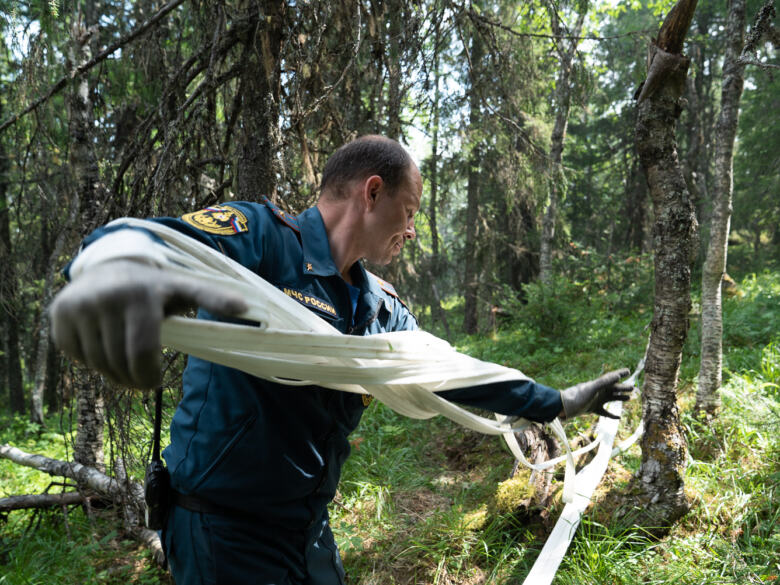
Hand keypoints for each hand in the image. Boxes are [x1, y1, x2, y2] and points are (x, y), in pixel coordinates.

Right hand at [50, 259, 246, 388]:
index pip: (143, 351)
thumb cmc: (158, 285)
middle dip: (132, 379)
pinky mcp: (59, 312)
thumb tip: (248, 308)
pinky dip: (88, 360)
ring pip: (96, 362)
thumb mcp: (185, 287)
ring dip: (111, 373)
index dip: (148, 375)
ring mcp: (79, 304)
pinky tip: (102, 343)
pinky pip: (74, 354)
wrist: (111, 263)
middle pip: (119, 362)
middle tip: (142, 382)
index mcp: (141, 293)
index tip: (155, 384)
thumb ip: (213, 298)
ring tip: (124, 365)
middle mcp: (107, 296)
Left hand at [559, 368, 632, 418]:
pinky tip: (618, 417)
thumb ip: (604, 382)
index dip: (620, 373)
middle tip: (633, 388)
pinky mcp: (593, 409)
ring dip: (620, 398)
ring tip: (629, 398)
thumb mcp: (592, 388)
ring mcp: (596, 400)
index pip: (612, 377)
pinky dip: (612, 415)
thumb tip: (618, 376)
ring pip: (611, 398)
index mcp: (599, 384)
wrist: (565, 407)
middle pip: (614, 388)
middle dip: (623, 388)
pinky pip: (605, 411)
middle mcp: (598, 391)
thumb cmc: (578, 396)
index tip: (628, 370)